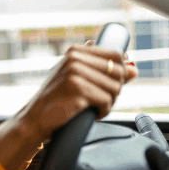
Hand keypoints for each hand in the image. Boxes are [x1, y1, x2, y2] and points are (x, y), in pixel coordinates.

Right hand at [20, 44, 137, 142]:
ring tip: (93, 107)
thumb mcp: (74, 77)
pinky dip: (102, 111)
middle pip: (118, 72)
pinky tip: (91, 113)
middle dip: (114, 90)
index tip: (112, 84)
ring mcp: (75, 73)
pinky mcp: (77, 89)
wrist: (34, 118)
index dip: (121, 71)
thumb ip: (102, 70)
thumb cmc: (55, 99)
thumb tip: (134, 70)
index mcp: (74, 51)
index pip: (115, 55)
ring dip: (108, 102)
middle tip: (100, 100)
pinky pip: (106, 101)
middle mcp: (74, 58)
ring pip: (114, 88)